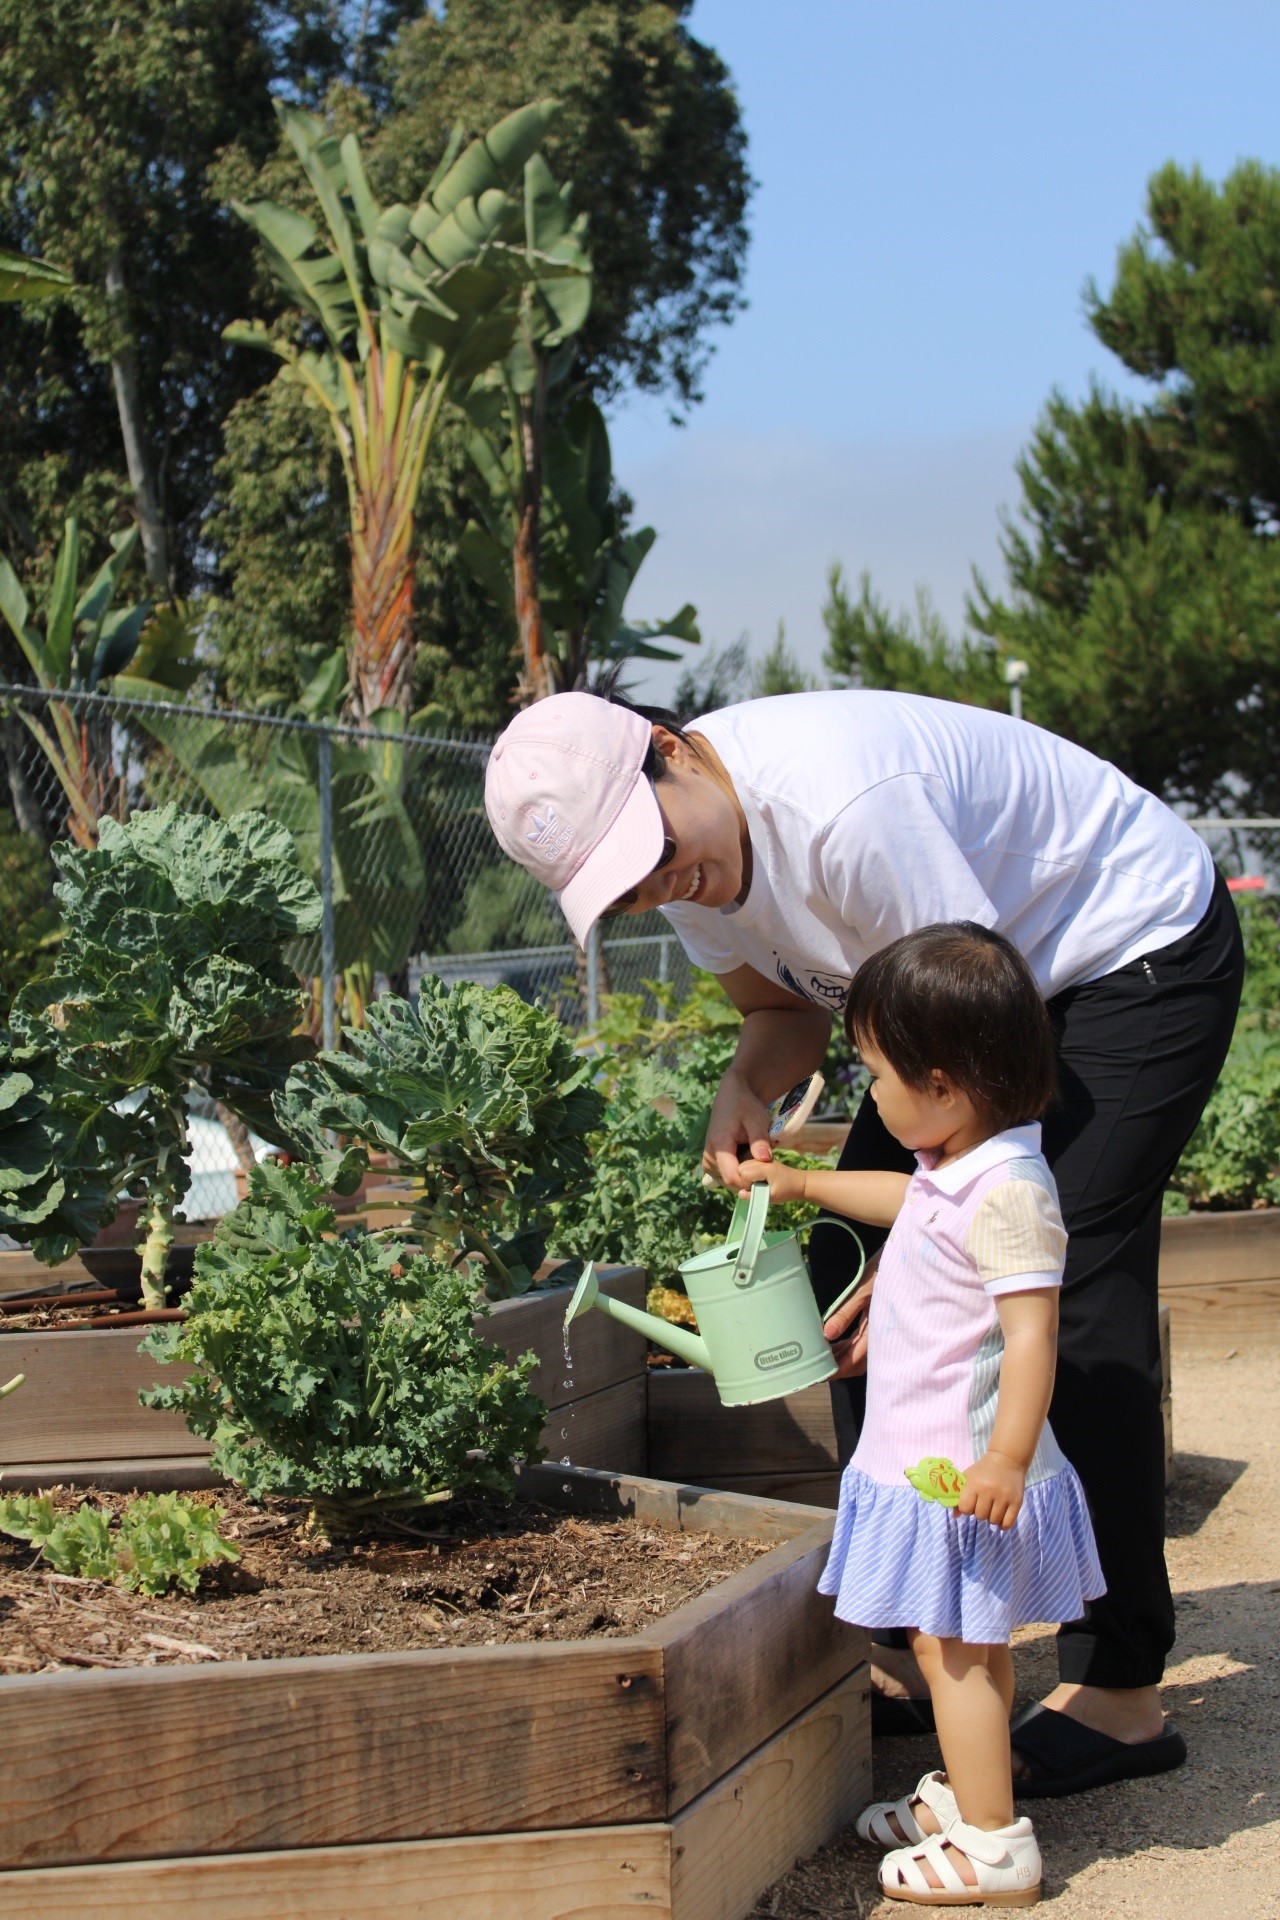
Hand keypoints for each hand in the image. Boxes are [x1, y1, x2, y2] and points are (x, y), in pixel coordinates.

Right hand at [703, 1068, 772, 1189]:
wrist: (731, 1095)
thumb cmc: (745, 1105)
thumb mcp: (757, 1120)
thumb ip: (759, 1140)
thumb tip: (765, 1159)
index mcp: (718, 1146)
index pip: (732, 1177)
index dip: (751, 1181)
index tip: (766, 1175)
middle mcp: (709, 1156)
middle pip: (730, 1182)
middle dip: (749, 1179)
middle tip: (763, 1165)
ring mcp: (708, 1160)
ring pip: (728, 1181)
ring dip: (744, 1176)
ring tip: (756, 1159)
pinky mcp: (710, 1161)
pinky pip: (725, 1176)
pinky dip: (738, 1172)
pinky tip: (748, 1160)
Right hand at [736, 1158, 807, 1203]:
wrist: (799, 1182)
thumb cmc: (788, 1189)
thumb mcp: (773, 1196)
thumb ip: (755, 1196)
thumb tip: (740, 1194)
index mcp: (762, 1166)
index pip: (741, 1173)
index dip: (744, 1184)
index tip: (754, 1190)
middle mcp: (757, 1159)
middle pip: (738, 1168)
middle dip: (742, 1180)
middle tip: (754, 1188)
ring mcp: (757, 1159)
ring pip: (740, 1167)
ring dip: (744, 1178)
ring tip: (756, 1184)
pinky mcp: (757, 1161)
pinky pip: (744, 1167)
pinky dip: (747, 1175)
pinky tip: (755, 1181)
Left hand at [821, 1259, 876, 1377]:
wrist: (906, 1261)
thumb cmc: (884, 1272)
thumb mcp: (863, 1290)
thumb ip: (845, 1312)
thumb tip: (827, 1334)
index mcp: (878, 1330)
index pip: (855, 1360)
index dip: (838, 1369)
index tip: (820, 1375)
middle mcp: (881, 1335)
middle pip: (858, 1362)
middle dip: (838, 1368)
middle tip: (816, 1368)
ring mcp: (880, 1330)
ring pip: (860, 1354)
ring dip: (842, 1357)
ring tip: (821, 1356)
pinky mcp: (877, 1323)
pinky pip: (862, 1343)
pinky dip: (848, 1347)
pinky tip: (834, 1343)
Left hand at [957, 1449, 1025, 1529]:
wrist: (1007, 1459)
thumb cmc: (983, 1470)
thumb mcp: (968, 1477)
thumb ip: (959, 1495)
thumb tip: (955, 1515)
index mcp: (975, 1484)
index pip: (965, 1508)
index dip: (966, 1508)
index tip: (970, 1503)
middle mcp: (989, 1490)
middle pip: (980, 1516)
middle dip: (980, 1512)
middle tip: (983, 1504)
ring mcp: (1004, 1497)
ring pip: (993, 1521)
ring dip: (991, 1518)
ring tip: (992, 1508)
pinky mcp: (1016, 1502)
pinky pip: (1007, 1523)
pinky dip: (1002, 1525)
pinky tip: (1001, 1518)